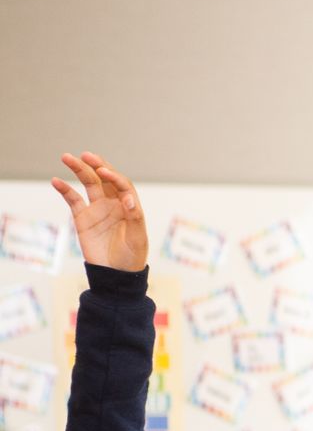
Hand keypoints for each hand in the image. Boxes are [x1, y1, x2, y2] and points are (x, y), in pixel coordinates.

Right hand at [50, 152, 147, 272]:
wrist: (115, 275)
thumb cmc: (132, 258)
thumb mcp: (138, 239)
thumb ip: (134, 218)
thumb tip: (128, 199)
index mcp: (129, 207)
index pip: (122, 185)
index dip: (114, 176)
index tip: (104, 171)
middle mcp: (113, 204)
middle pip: (104, 179)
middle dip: (96, 165)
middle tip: (86, 155)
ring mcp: (97, 209)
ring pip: (88, 184)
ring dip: (79, 170)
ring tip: (67, 157)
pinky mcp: (82, 218)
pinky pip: (73, 199)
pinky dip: (65, 189)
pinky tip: (56, 181)